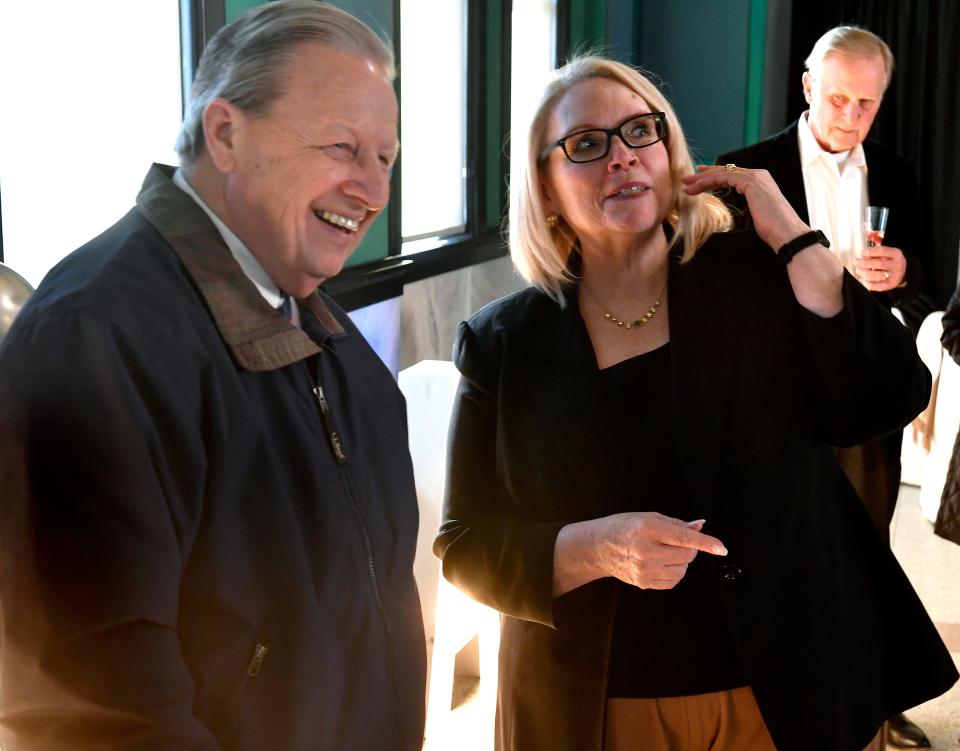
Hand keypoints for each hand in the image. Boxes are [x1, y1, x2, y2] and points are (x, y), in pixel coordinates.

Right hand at [596, 512, 726, 589]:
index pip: (683, 537)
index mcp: (648, 529)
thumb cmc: (622, 528)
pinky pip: (673, 581)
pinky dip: (675, 572)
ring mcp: (645, 570)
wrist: (598, 547)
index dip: (705, 543)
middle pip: (686, 555)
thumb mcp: (648, 517)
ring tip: (666, 552)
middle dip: (690, 548)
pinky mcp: (644, 582)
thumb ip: (676, 523)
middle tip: (678, 542)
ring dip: (682, 561)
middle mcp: (646, 551)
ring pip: (682, 570)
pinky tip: (662, 563)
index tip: (721, 548)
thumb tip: (699, 525)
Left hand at [681, 165, 808, 249]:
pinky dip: (709, 182)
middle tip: (686, 180)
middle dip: (704, 175)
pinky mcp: (751, 182)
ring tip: (686, 185)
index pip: (732, 174)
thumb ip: (748, 207)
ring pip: (722, 172)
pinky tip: (697, 188)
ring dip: (702, 179)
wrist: (786, 233)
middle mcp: (759, 174)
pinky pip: (724, 177)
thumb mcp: (756, 215)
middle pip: (725, 171)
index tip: (698, 181)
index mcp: (760, 181)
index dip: (713, 176)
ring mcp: (756, 177)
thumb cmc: (773, 229)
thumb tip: (740, 212)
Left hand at [853, 245, 906, 291]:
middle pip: (878, 263)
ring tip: (858, 271)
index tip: (861, 253)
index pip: (882, 251)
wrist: (903, 272)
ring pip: (877, 275)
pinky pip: (878, 286)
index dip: (870, 252)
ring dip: (864, 273)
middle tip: (856, 262)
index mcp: (895, 253)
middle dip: (864, 263)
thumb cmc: (890, 259)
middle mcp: (897, 264)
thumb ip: (878, 241)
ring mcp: (894, 275)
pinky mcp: (890, 285)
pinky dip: (868, 284)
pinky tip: (863, 280)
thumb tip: (869, 234)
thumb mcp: (887, 249)